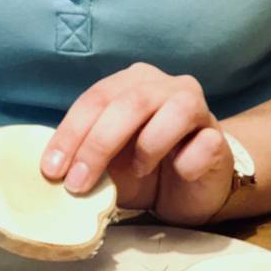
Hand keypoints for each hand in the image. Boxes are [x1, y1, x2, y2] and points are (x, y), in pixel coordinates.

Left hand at [41, 63, 232, 224]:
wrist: (194, 187)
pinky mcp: (219, 138)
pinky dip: (186, 163)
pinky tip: (179, 173)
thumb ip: (84, 158)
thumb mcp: (108, 164)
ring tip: (139, 171)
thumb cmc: (145, 168)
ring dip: (147, 147)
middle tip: (77, 184)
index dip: (70, 133)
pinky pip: (204, 145)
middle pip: (130, 102)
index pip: (96, 98)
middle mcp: (166, 86)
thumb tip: (51, 173)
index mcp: (132, 82)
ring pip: (174, 112)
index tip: (52, 169)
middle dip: (98, 144)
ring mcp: (198, 108)